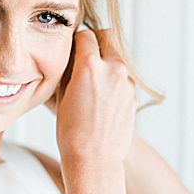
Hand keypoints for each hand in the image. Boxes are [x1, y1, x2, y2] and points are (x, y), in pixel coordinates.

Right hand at [50, 28, 137, 166]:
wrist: (95, 159)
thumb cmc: (72, 132)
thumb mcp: (61, 94)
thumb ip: (68, 69)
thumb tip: (71, 54)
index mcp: (90, 67)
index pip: (86, 35)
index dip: (76, 40)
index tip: (72, 47)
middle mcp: (113, 70)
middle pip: (108, 37)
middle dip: (96, 42)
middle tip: (85, 53)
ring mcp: (126, 82)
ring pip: (117, 56)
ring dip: (106, 59)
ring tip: (92, 78)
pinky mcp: (133, 95)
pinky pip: (123, 76)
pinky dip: (113, 77)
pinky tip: (101, 95)